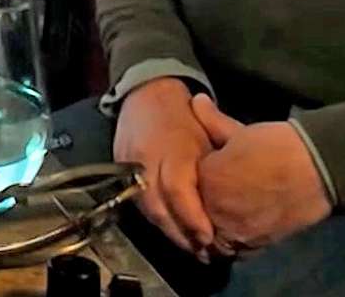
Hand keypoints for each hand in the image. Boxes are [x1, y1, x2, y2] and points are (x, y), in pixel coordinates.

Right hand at [113, 77, 217, 258]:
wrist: (149, 92)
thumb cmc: (187, 117)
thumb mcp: (208, 137)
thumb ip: (214, 171)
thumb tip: (226, 209)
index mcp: (171, 147)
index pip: (177, 190)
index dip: (192, 218)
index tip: (210, 238)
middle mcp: (145, 156)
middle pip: (158, 205)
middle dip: (180, 233)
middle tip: (202, 252)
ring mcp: (128, 161)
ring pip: (145, 206)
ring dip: (167, 230)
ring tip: (189, 246)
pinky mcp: (118, 165)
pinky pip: (135, 198)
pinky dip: (154, 217)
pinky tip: (170, 227)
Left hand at [193, 95, 331, 252]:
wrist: (314, 168)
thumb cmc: (273, 145)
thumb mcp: (236, 129)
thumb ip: (211, 119)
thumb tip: (196, 100)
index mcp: (208, 178)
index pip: (183, 185)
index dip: (190, 179)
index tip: (197, 172)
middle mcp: (218, 208)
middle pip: (195, 213)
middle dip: (197, 204)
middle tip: (205, 194)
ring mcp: (238, 229)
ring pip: (211, 236)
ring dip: (211, 227)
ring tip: (218, 213)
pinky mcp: (258, 244)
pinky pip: (234, 250)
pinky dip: (231, 242)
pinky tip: (233, 228)